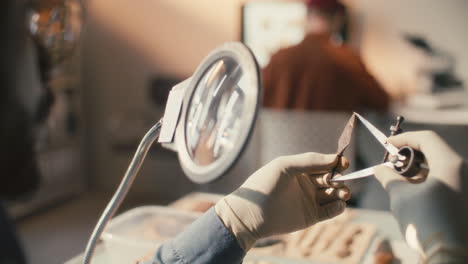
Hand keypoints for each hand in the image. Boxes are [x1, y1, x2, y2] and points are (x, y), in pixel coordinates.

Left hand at [215, 153, 349, 249]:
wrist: (252, 213)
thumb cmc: (264, 185)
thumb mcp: (285, 165)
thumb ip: (310, 160)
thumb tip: (335, 158)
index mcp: (300, 169)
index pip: (324, 164)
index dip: (336, 163)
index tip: (343, 163)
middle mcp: (307, 184)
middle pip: (332, 179)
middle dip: (339, 178)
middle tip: (334, 181)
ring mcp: (309, 200)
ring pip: (334, 195)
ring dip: (342, 192)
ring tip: (341, 193)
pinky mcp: (311, 217)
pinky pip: (330, 211)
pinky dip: (338, 208)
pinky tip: (337, 204)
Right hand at [374, 131, 467, 260]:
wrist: (448, 254)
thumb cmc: (424, 221)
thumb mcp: (400, 195)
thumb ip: (388, 177)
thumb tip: (380, 169)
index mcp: (450, 164)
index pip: (426, 138)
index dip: (403, 138)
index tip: (387, 144)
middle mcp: (463, 170)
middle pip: (434, 151)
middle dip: (410, 155)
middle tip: (391, 163)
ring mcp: (465, 184)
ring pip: (440, 166)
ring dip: (418, 169)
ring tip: (399, 180)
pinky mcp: (463, 198)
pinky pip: (447, 180)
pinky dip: (429, 180)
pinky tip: (413, 192)